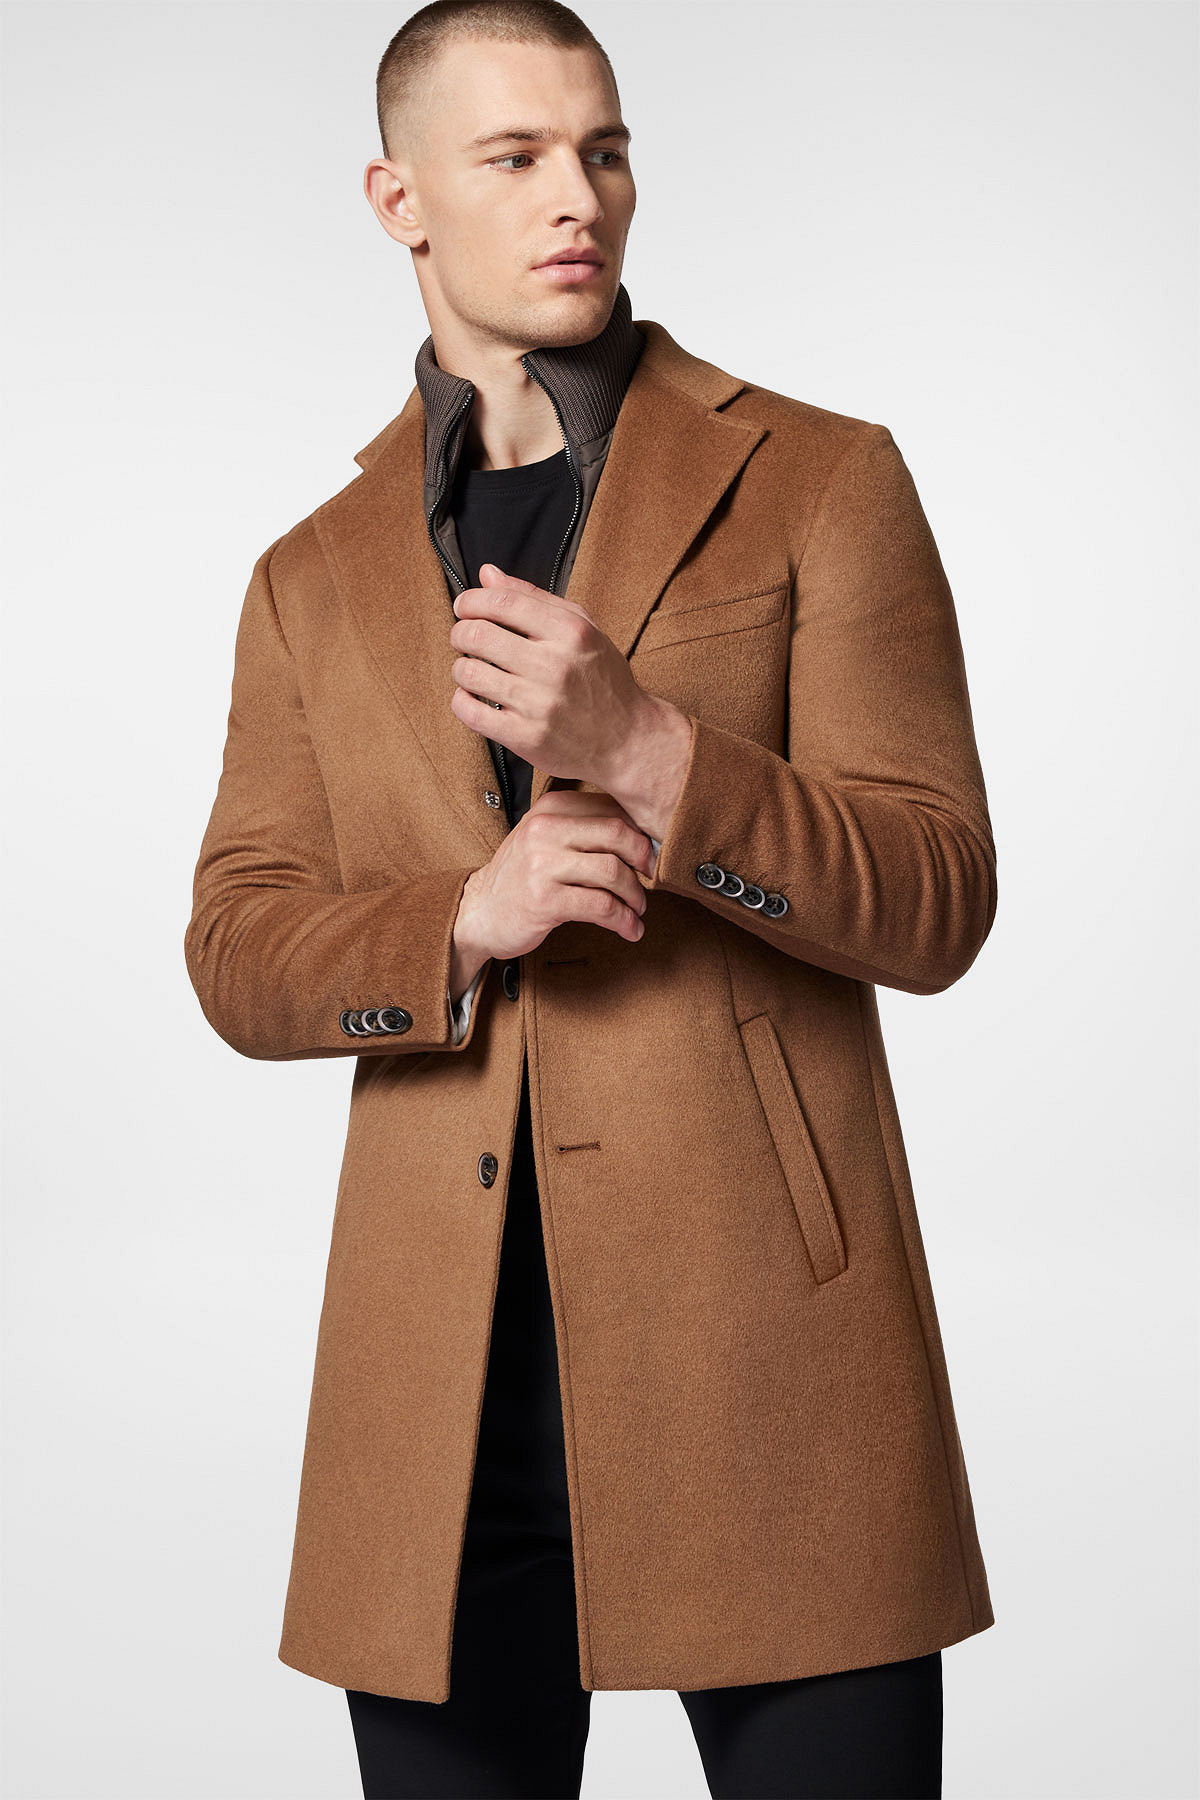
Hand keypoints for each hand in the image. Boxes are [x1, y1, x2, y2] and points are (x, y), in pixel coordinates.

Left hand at [448, 562, 660, 793]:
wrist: (627, 739)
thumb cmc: (604, 681)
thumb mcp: (582, 629)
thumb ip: (533, 598)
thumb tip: (488, 574)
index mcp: (570, 632)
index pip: (502, 602)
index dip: (471, 601)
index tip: (465, 606)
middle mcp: (555, 666)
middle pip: (478, 635)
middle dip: (460, 633)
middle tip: (464, 638)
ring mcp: (539, 704)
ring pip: (469, 673)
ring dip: (461, 668)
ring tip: (472, 670)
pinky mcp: (526, 737)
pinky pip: (471, 712)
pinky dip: (461, 701)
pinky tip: (473, 697)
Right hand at [449, 789, 655, 991]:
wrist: (480, 911)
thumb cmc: (522, 876)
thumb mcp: (547, 838)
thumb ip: (586, 829)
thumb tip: (644, 838)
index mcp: (552, 807)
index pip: (612, 809)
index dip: (641, 834)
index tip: (651, 855)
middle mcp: (546, 829)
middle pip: (618, 834)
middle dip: (644, 860)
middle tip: (651, 879)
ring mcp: (543, 864)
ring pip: (613, 871)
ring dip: (635, 895)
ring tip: (638, 909)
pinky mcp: (545, 900)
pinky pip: (601, 907)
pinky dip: (623, 920)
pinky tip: (629, 929)